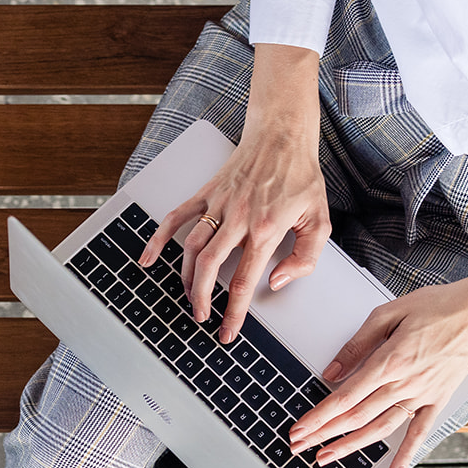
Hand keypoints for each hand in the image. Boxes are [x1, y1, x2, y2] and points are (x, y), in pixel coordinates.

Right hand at [138, 44, 330, 343]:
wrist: (282, 135)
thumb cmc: (301, 177)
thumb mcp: (319, 220)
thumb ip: (305, 258)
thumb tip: (276, 282)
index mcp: (265, 229)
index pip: (243, 280)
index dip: (233, 312)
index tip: (227, 332)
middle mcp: (237, 219)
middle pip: (208, 268)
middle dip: (200, 298)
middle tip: (200, 316)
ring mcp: (218, 205)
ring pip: (190, 247)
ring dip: (185, 276)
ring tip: (189, 294)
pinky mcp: (206, 194)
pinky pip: (176, 217)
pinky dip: (158, 238)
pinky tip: (148, 258)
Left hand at [288, 254, 467, 467]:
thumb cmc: (438, 306)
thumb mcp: (389, 312)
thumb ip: (357, 344)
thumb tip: (331, 371)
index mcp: (390, 361)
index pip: (345, 397)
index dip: (319, 416)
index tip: (299, 428)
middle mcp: (405, 384)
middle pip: (356, 417)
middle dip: (323, 434)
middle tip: (298, 446)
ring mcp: (423, 395)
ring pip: (380, 428)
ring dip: (350, 446)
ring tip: (325, 459)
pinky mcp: (438, 400)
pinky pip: (420, 432)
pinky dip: (406, 454)